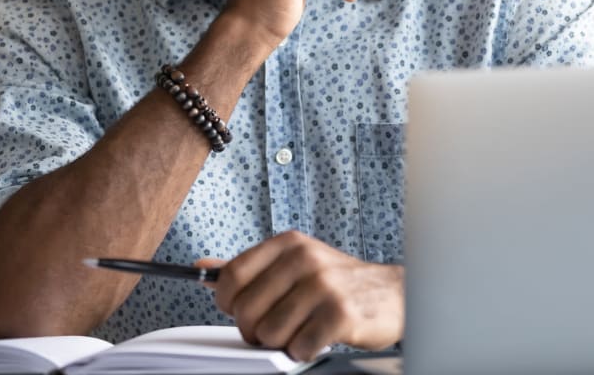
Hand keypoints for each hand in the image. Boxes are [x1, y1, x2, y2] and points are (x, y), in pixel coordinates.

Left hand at [195, 230, 403, 361]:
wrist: (391, 294)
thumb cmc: (335, 281)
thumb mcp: (292, 263)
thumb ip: (248, 267)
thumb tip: (202, 268)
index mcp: (288, 243)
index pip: (233, 276)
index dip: (229, 302)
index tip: (239, 310)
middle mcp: (304, 258)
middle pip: (247, 309)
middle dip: (253, 330)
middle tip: (272, 328)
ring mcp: (323, 285)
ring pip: (270, 333)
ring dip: (282, 341)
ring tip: (301, 329)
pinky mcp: (340, 314)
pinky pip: (299, 347)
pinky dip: (305, 350)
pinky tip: (319, 337)